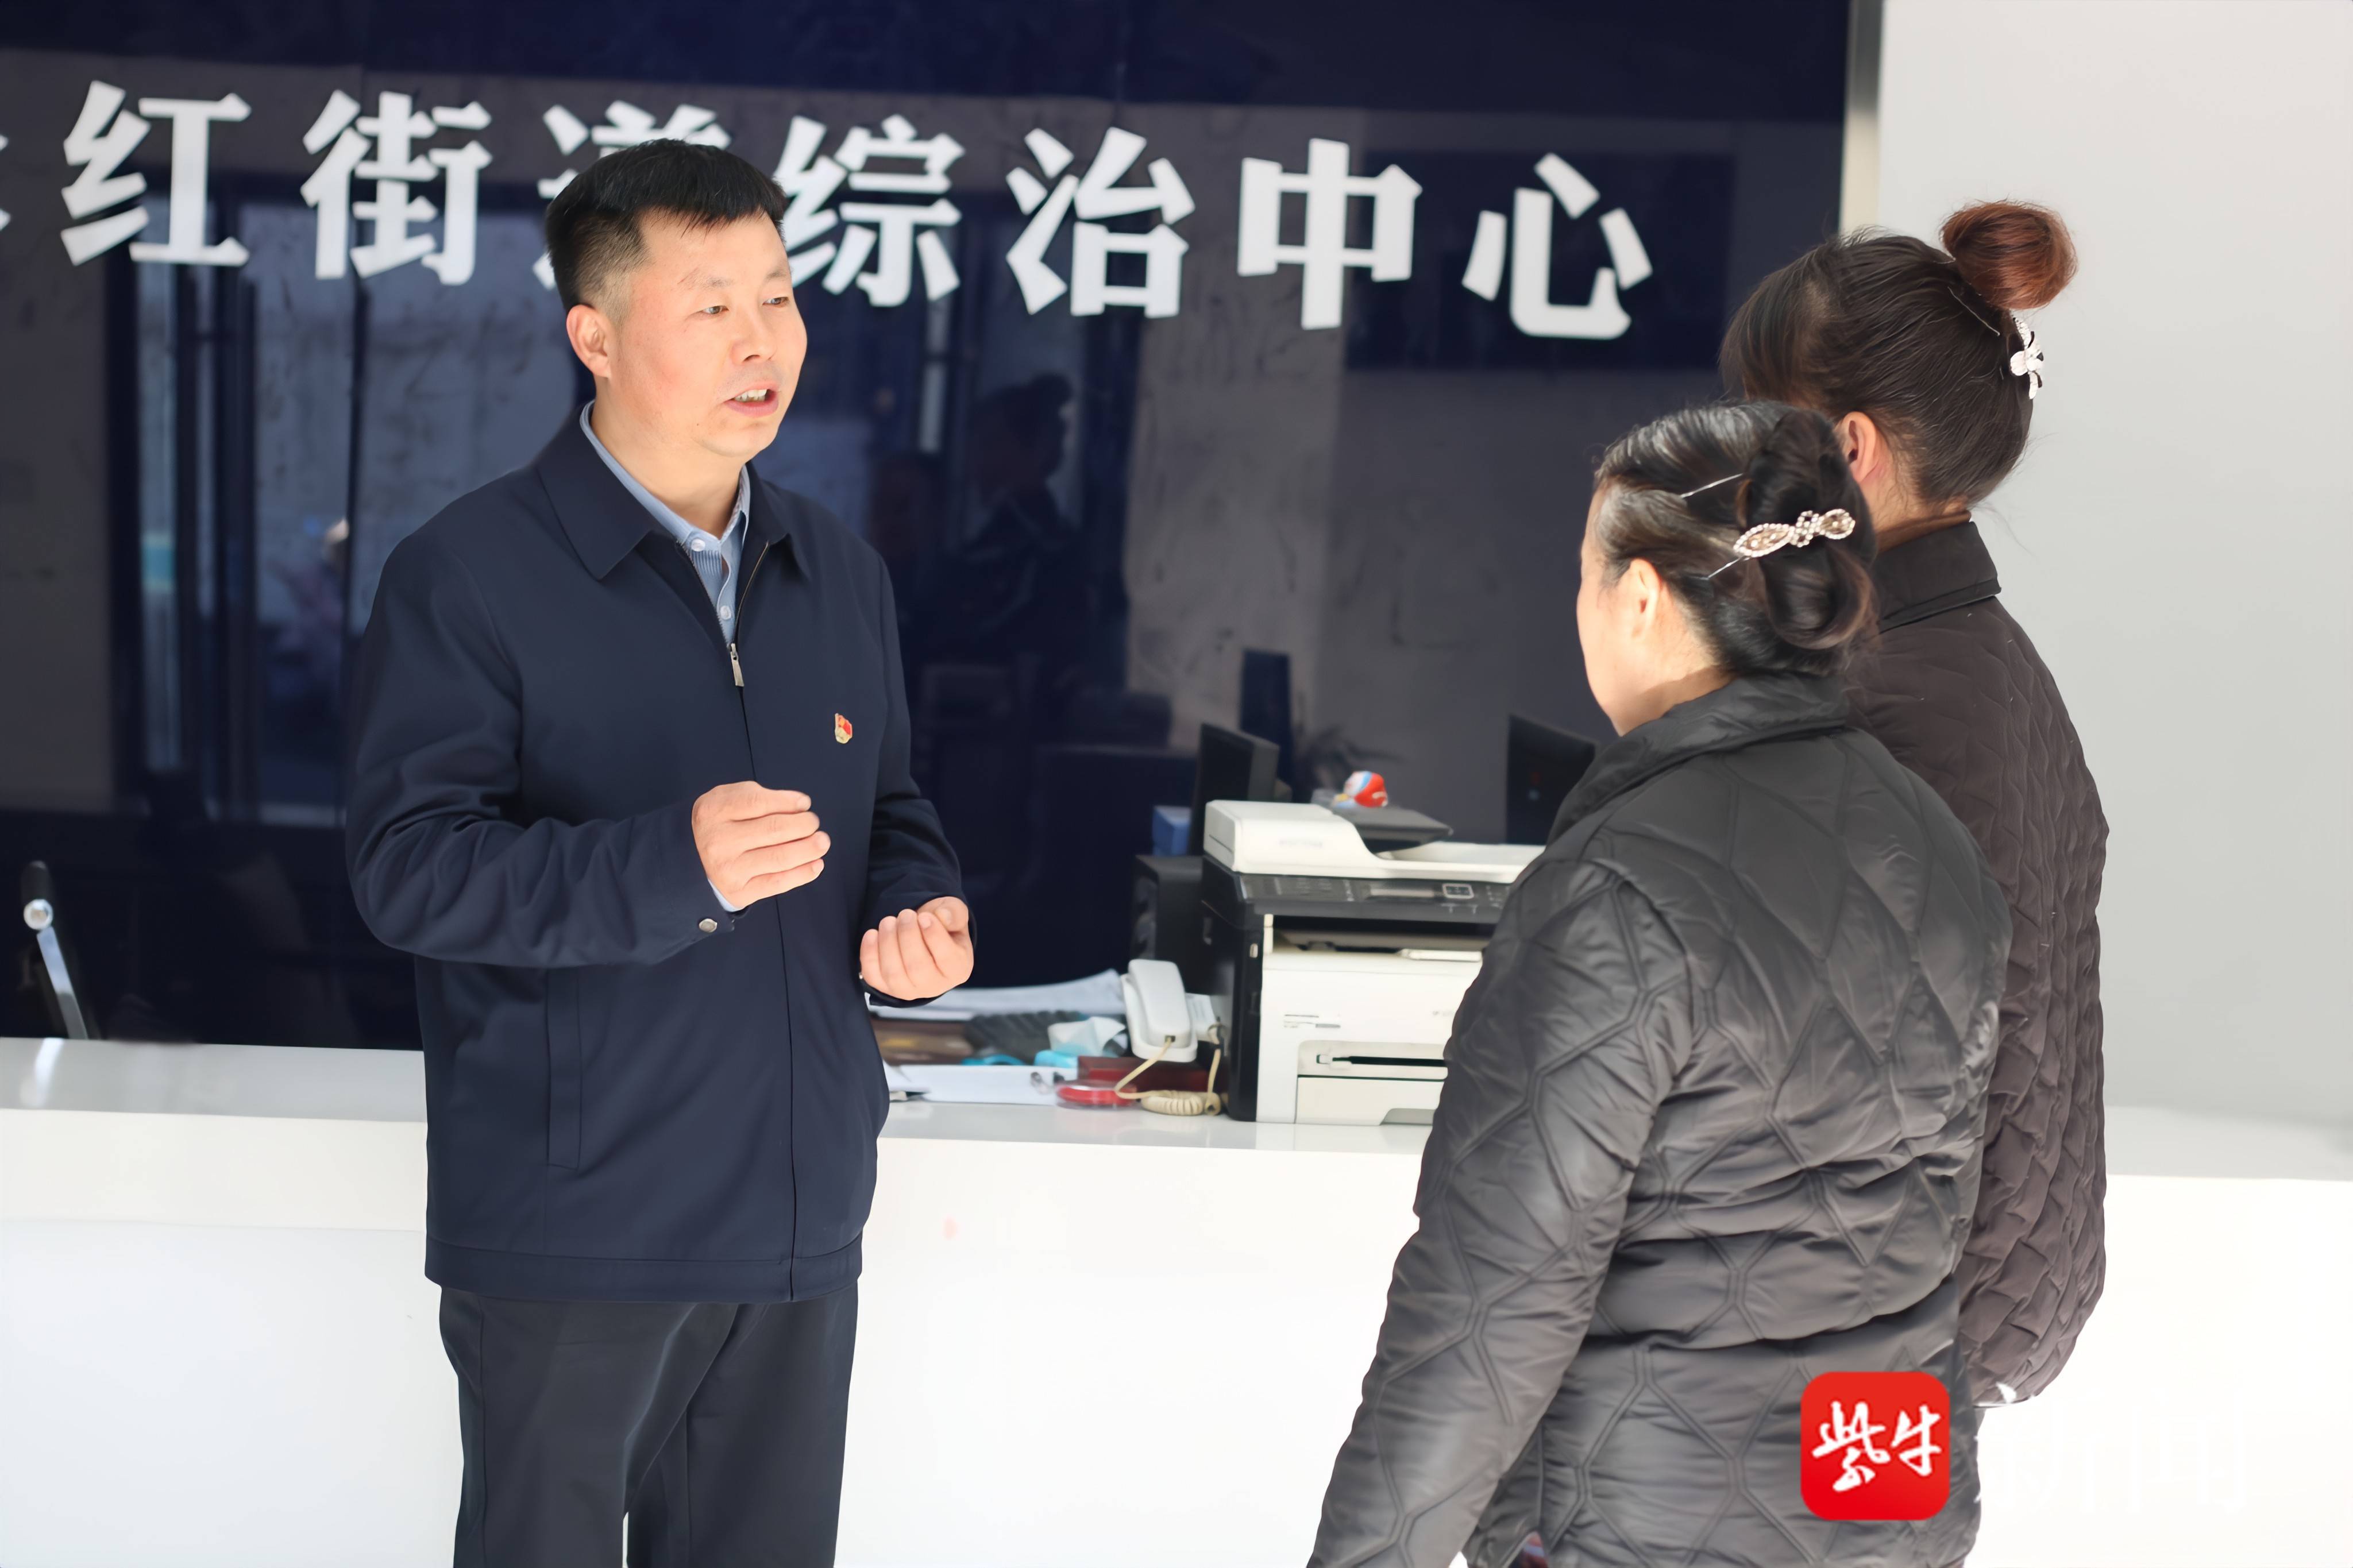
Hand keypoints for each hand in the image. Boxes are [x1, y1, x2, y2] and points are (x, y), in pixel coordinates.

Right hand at [692, 782, 827, 906]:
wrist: (694, 860)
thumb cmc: (722, 823)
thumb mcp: (728, 799)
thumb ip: (760, 796)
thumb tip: (800, 805)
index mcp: (713, 811)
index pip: (757, 803)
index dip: (787, 802)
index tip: (805, 804)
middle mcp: (718, 841)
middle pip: (773, 830)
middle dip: (803, 825)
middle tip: (814, 823)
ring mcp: (728, 869)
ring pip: (779, 858)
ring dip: (808, 849)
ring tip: (822, 842)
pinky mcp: (740, 892)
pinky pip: (778, 883)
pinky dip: (802, 874)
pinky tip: (816, 864)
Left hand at [860, 897, 972, 1000]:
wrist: (922, 938)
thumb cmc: (941, 926)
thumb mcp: (954, 913)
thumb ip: (954, 913)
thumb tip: (943, 917)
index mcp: (958, 968)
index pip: (947, 958)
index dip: (934, 936)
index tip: (924, 916)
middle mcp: (935, 986)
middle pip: (917, 967)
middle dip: (907, 936)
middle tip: (905, 914)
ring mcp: (909, 990)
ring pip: (893, 973)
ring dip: (887, 943)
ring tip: (888, 921)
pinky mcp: (886, 988)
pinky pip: (873, 976)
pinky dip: (869, 954)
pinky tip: (872, 933)